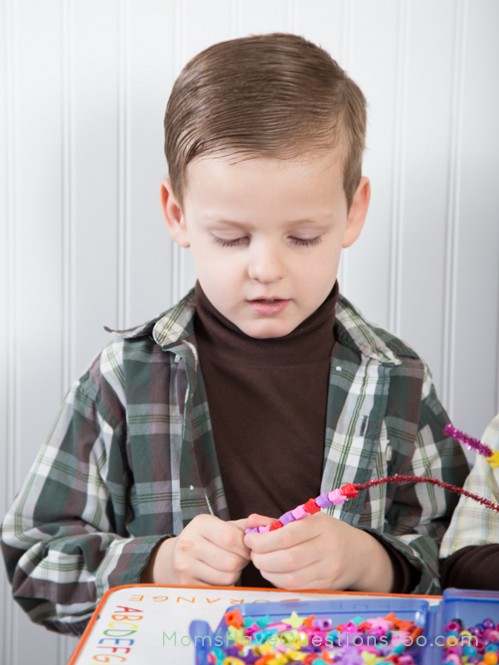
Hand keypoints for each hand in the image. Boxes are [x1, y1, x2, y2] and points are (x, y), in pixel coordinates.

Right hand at [141, 514, 250, 585]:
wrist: (172, 558)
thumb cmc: (207, 540)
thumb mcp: (223, 526)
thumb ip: (248, 526)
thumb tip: (271, 524)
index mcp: (201, 523)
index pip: (232, 538)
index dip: (246, 546)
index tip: (245, 547)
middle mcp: (188, 543)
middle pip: (232, 562)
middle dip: (241, 562)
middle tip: (237, 558)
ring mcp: (184, 566)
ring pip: (228, 578)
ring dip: (234, 575)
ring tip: (227, 567)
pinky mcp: (185, 586)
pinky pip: (219, 590)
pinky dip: (224, 586)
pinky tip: (216, 576)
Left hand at [243, 512, 394, 591]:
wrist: (359, 554)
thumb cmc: (326, 533)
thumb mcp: (306, 519)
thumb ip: (276, 522)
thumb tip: (250, 522)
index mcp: (320, 526)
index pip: (287, 536)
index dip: (263, 541)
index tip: (250, 539)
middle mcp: (327, 548)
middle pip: (287, 559)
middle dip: (263, 558)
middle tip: (253, 554)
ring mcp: (328, 570)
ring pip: (291, 578)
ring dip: (269, 572)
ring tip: (262, 563)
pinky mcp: (326, 587)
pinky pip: (297, 588)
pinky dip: (279, 582)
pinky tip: (274, 573)